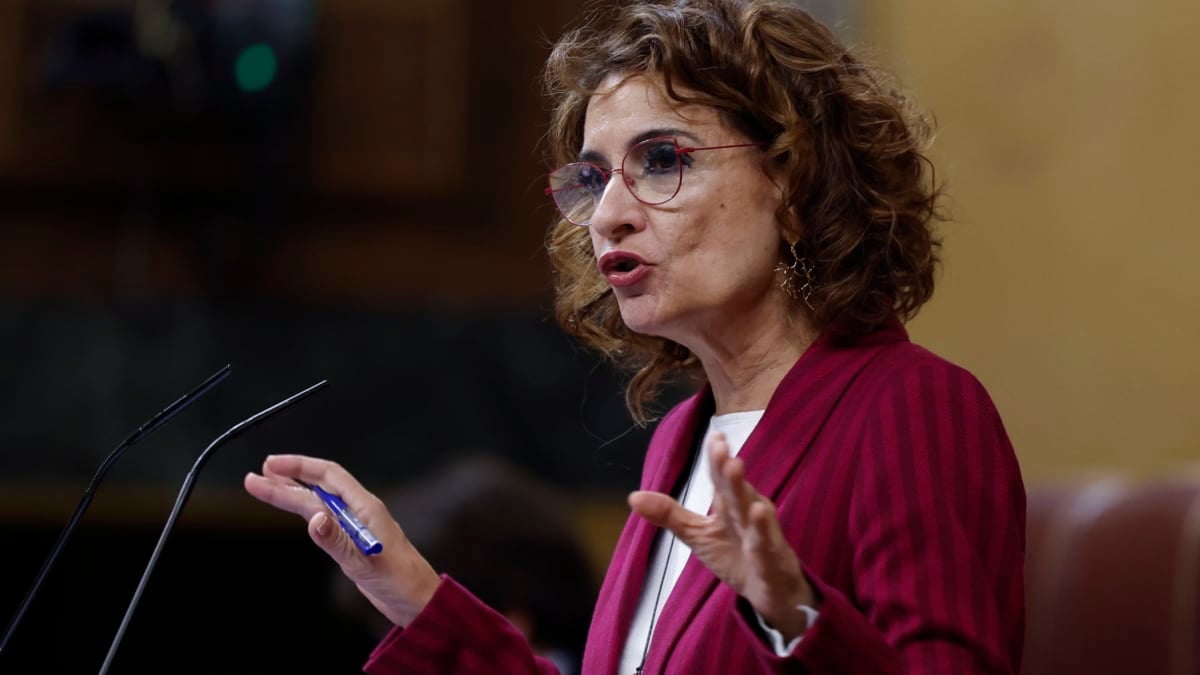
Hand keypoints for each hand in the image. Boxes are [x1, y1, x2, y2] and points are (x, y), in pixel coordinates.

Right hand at [243, 454, 439, 627]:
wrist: (418, 601)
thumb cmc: (401, 581)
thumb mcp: (365, 563)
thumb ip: (337, 541)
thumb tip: (313, 519)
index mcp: (367, 508)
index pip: (329, 477)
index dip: (300, 467)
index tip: (272, 466)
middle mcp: (361, 512)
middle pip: (320, 487)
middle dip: (289, 478)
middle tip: (259, 474)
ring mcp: (356, 527)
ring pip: (320, 502)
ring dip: (293, 494)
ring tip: (266, 487)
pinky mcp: (353, 543)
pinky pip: (325, 520)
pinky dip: (305, 511)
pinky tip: (294, 509)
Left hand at [628, 433, 815, 640]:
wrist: (771, 592)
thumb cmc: (737, 556)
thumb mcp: (697, 534)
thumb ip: (669, 514)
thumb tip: (633, 496)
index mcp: (730, 504)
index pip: (720, 477)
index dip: (715, 457)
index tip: (714, 435)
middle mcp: (747, 512)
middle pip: (734, 487)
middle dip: (726, 467)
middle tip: (720, 445)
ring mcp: (761, 533)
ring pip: (751, 508)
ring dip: (743, 488)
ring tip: (735, 465)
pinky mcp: (771, 557)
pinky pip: (765, 541)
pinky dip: (762, 527)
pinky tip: (757, 511)